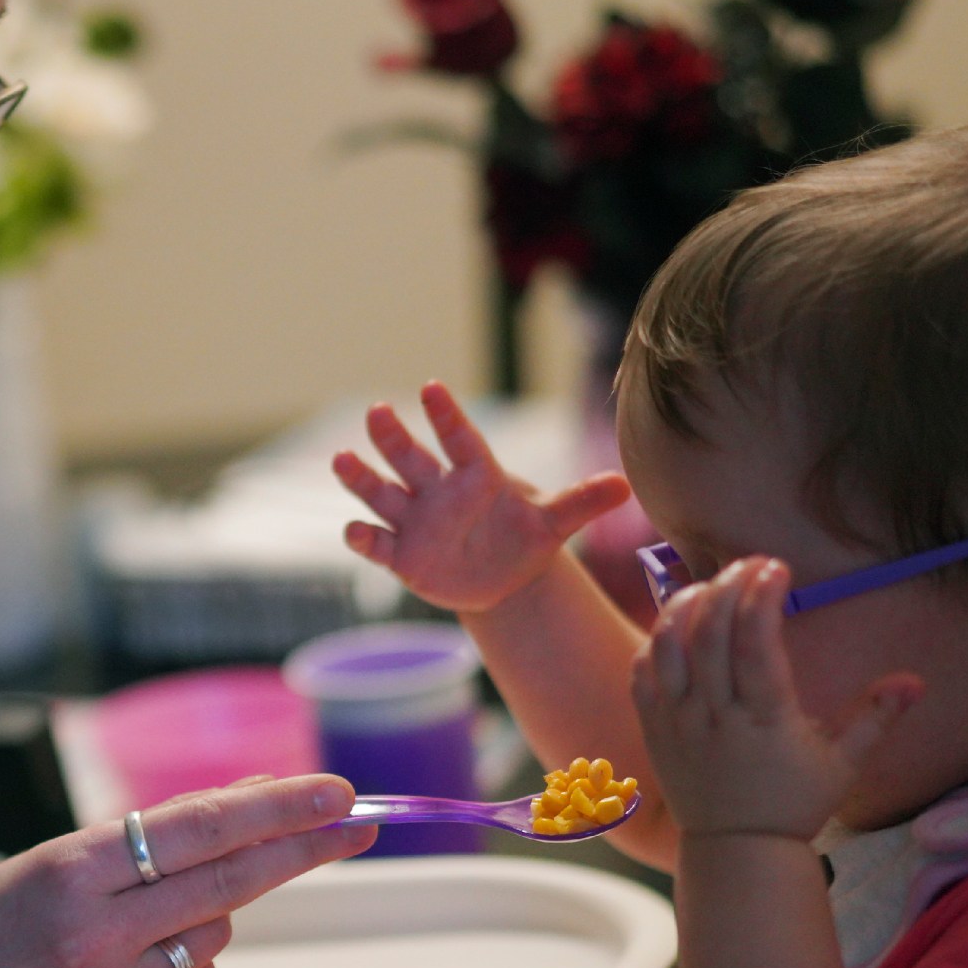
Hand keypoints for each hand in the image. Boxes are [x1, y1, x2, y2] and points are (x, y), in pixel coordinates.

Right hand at [0, 775, 373, 967]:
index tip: (338, 791)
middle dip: (302, 849)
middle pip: (230, 883)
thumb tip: (259, 801)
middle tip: (360, 822)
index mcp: (71, 871)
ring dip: (203, 912)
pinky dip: (180, 962)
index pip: (198, 831)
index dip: (276, 809)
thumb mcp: (59, 856)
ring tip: (124, 924)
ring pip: (215, 932)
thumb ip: (156, 835)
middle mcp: (97, 936)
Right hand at [334, 381, 631, 615]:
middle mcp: (437, 491)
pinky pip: (377, 542)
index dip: (446, 416)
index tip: (432, 388)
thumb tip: (626, 484)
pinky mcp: (401, 554)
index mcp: (475, 475)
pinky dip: (363, 537)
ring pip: (382, 492)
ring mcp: (415, 520)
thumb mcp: (554, 523)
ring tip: (341, 458)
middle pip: (409, 457)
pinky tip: (353, 530)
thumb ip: (581, 502)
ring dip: (361, 477)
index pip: (459, 439)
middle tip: (378, 411)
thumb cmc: (524, 539)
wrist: (501, 578)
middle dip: (392, 436)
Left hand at [631, 558, 922, 841]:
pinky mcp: (653, 730)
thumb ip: (876, 717)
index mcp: (764, 721)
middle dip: (729, 586)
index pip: (755, 645)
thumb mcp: (844, 764)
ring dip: (685, 605)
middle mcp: (716, 717)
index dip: (761, 599)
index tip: (775, 567)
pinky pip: (642, 674)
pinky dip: (656, 641)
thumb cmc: (795, 804)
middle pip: (711, 635)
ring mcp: (678, 723)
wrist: (737, 851)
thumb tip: (917, 681)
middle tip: (750, 564)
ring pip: (669, 647)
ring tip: (710, 583)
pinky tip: (677, 622)